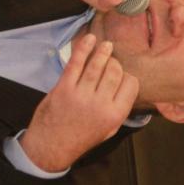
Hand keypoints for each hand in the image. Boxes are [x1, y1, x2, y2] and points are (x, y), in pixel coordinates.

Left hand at [19, 34, 138, 171]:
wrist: (53, 145)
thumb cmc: (82, 137)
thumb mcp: (109, 130)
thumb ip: (119, 109)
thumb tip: (127, 86)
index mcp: (115, 115)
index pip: (130, 84)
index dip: (126, 76)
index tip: (121, 74)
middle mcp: (100, 103)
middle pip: (115, 72)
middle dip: (114, 63)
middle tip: (111, 61)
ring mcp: (81, 94)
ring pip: (97, 65)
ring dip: (103, 52)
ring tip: (106, 45)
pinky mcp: (64, 88)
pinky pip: (76, 63)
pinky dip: (83, 48)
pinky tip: (89, 39)